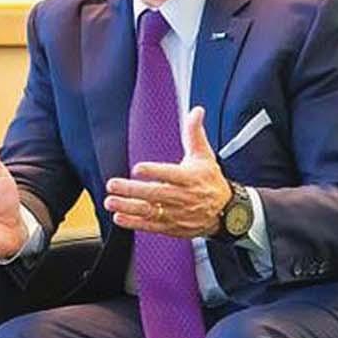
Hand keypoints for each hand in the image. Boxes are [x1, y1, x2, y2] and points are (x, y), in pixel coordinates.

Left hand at [104, 106, 229, 237]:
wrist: (226, 212)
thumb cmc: (210, 181)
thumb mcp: (204, 156)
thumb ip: (194, 134)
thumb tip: (196, 111)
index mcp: (190, 178)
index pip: (171, 174)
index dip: (155, 172)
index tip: (137, 168)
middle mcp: (183, 197)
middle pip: (156, 194)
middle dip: (132, 190)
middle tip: (113, 184)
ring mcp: (177, 213)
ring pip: (150, 211)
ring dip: (128, 207)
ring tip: (111, 201)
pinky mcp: (172, 226)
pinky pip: (151, 226)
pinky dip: (134, 223)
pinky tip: (119, 217)